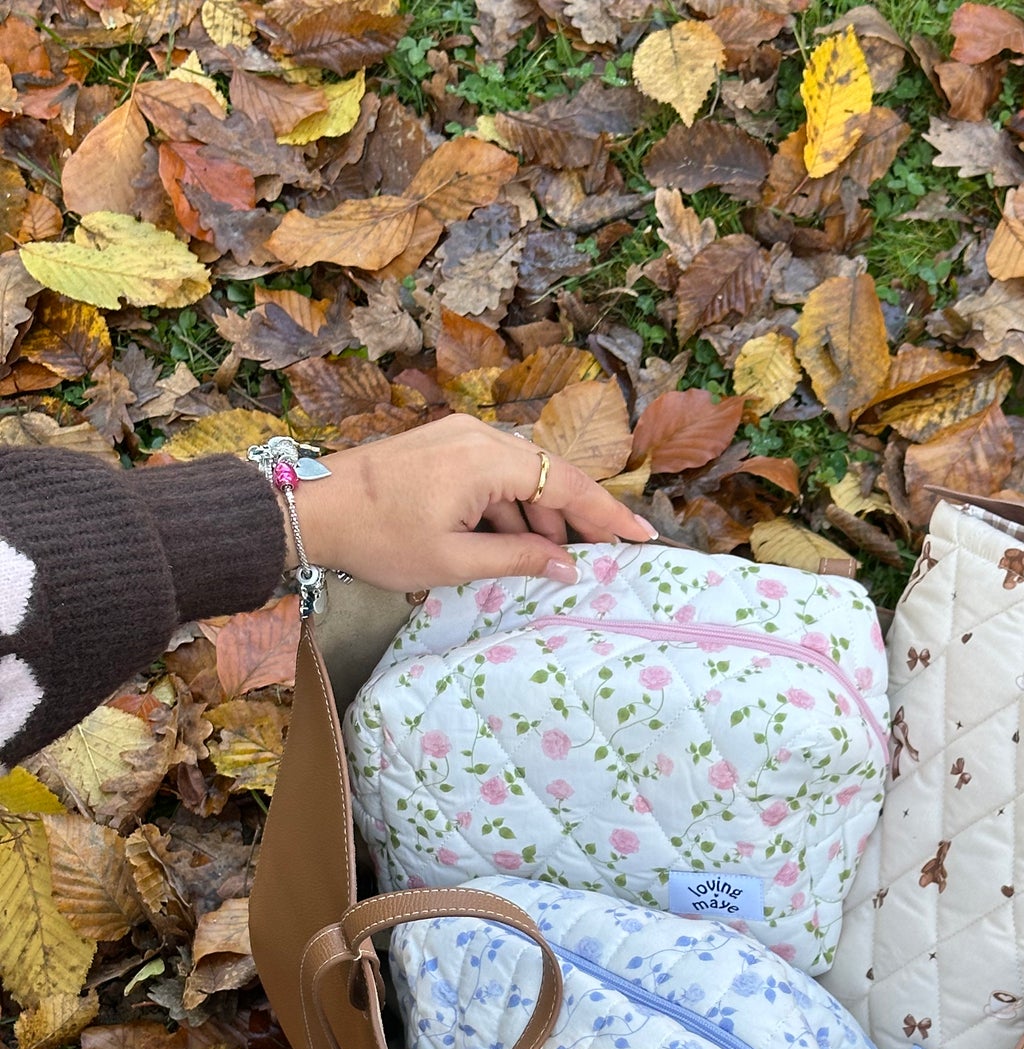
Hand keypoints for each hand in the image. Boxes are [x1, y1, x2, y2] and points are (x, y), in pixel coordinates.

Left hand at [288, 414, 653, 589]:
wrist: (312, 509)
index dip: (608, 514)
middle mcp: (480, 436)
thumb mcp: (453, 560)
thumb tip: (568, 567)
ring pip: (523, 476)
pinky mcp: (445, 446)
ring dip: (539, 518)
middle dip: (576, 520)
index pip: (568, 485)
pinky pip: (495, 474)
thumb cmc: (377, 538)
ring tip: (547, 561)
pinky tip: (511, 542)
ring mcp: (461, 437)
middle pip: (551, 476)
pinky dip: (512, 508)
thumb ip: (518, 559)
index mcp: (487, 460)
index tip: (641, 537)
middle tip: (601, 558)